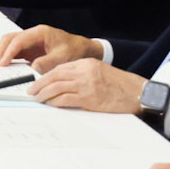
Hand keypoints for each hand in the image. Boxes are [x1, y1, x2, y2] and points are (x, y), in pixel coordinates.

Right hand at [0, 24, 98, 68]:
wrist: (82, 50)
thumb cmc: (74, 50)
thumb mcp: (63, 57)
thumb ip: (47, 62)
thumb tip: (32, 67)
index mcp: (40, 32)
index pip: (19, 40)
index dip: (9, 51)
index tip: (3, 62)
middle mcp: (32, 35)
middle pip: (9, 39)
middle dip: (0, 50)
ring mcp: (30, 41)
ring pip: (9, 43)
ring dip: (0, 53)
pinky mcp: (29, 49)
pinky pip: (13, 51)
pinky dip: (6, 57)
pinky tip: (2, 64)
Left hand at [27, 58, 143, 112]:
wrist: (138, 93)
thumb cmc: (120, 85)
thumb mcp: (99, 72)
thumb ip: (82, 74)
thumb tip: (61, 83)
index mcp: (86, 64)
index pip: (58, 68)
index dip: (45, 76)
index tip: (36, 82)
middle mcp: (84, 72)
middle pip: (54, 77)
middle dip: (39, 84)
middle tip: (30, 91)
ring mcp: (86, 85)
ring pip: (56, 87)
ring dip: (44, 94)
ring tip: (37, 99)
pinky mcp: (89, 98)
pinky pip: (65, 99)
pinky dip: (55, 102)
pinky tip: (50, 104)